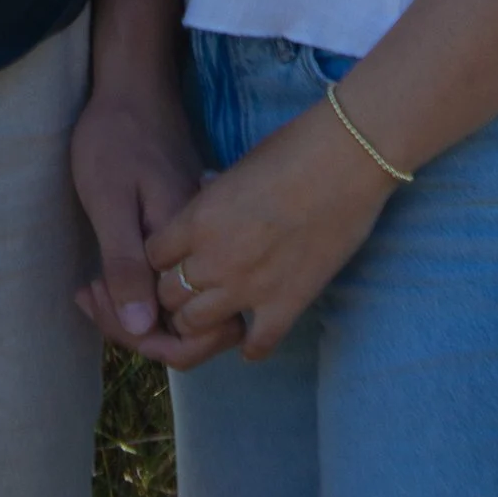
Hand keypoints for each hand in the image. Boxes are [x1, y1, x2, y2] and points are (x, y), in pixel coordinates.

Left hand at [70, 77, 241, 368]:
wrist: (134, 87)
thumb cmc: (115, 137)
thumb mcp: (108, 199)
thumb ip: (125, 263)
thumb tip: (141, 328)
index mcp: (188, 243)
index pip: (179, 325)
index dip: (134, 331)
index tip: (91, 297)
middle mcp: (206, 248)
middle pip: (187, 325)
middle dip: (135, 328)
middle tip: (89, 294)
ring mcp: (202, 240)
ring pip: (184, 304)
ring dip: (138, 311)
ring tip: (95, 289)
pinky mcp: (193, 231)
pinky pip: (179, 279)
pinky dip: (146, 289)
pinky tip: (113, 278)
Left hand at [146, 94, 395, 361]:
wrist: (345, 160)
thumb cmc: (291, 150)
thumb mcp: (235, 168)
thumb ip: (212, 195)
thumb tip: (202, 195)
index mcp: (198, 219)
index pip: (152, 256)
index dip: (161, 259)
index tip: (175, 257)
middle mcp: (214, 259)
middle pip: (167, 296)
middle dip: (174, 293)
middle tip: (193, 287)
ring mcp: (249, 287)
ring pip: (196, 326)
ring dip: (202, 322)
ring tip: (217, 313)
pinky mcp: (286, 305)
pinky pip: (255, 346)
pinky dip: (251, 346)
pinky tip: (253, 334)